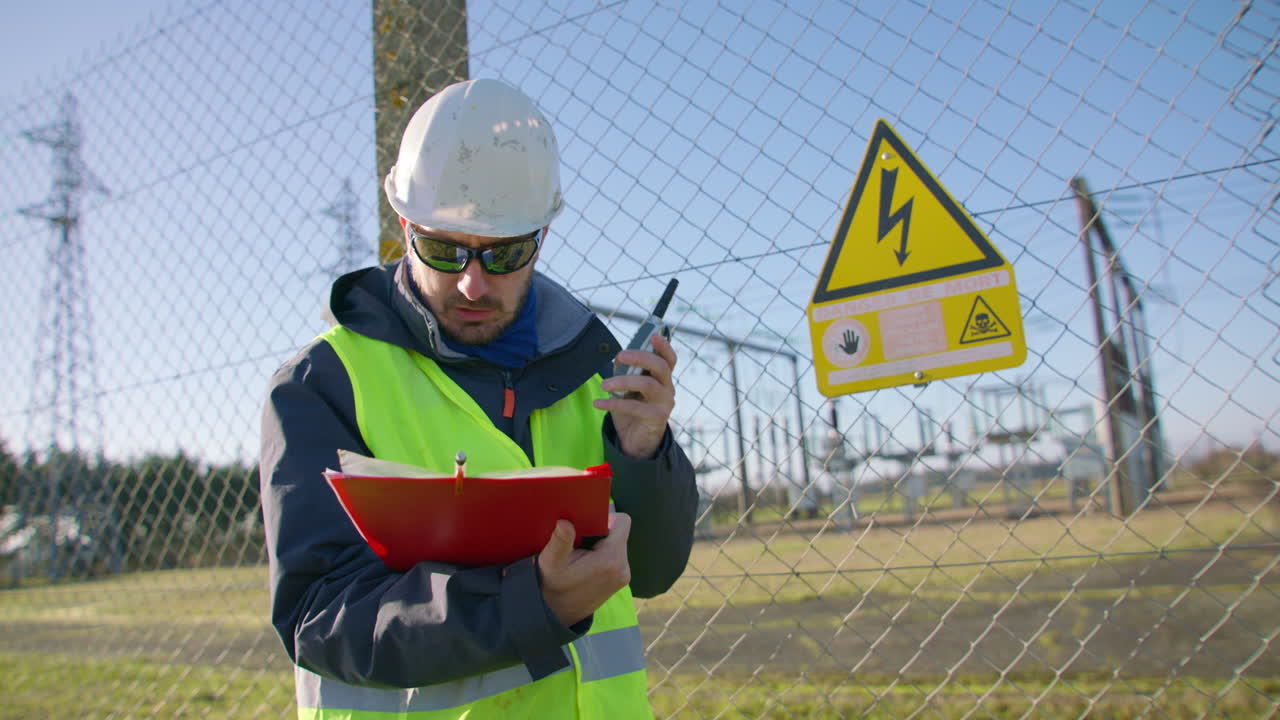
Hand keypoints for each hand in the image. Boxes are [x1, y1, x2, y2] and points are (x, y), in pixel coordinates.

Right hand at [537, 514, 631, 626]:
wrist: (556, 614)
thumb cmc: (552, 586)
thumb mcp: (551, 562)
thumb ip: (560, 541)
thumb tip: (564, 522)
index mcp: (610, 559)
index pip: (622, 522)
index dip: (605, 518)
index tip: (587, 526)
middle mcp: (623, 568)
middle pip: (619, 532)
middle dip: (601, 532)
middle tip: (580, 542)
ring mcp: (624, 576)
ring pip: (618, 544)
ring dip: (602, 544)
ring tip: (582, 555)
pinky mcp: (620, 581)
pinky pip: (616, 556)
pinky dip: (603, 555)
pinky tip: (586, 564)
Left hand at [594, 332, 676, 457]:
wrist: (636, 440)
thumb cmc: (633, 408)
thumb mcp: (628, 388)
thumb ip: (626, 372)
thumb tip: (619, 357)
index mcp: (663, 378)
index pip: (669, 358)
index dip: (664, 345)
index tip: (653, 335)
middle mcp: (668, 388)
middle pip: (661, 366)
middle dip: (640, 357)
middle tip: (621, 356)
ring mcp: (665, 403)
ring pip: (648, 385)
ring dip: (623, 381)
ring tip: (604, 385)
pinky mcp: (657, 418)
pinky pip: (635, 407)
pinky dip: (614, 404)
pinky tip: (598, 403)